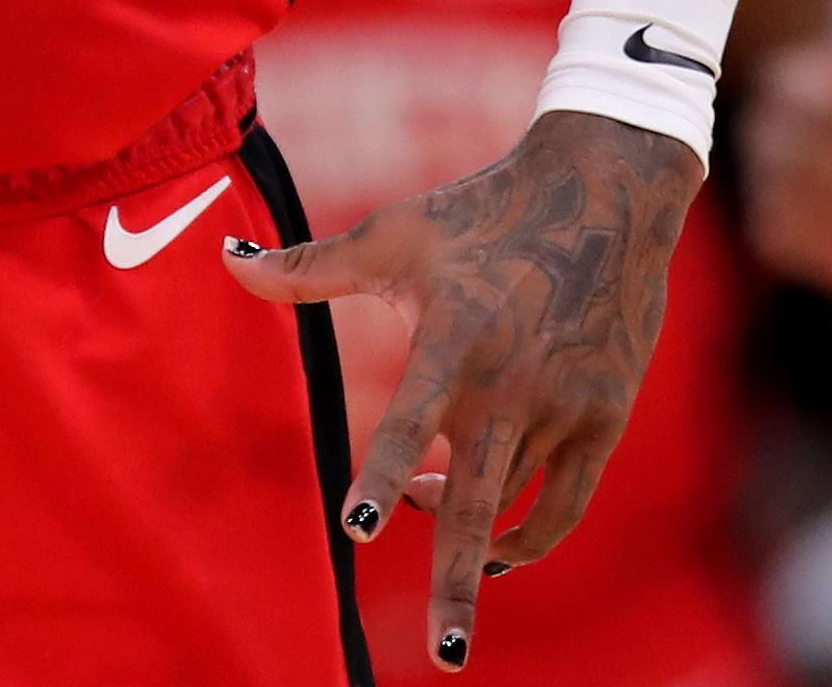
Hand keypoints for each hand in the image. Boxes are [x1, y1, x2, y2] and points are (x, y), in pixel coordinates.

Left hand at [226, 110, 701, 672]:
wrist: (607, 191)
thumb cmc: (482, 212)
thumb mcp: (393, 234)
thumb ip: (308, 267)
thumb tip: (225, 256)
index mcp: (453, 338)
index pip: (411, 421)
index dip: (384, 475)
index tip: (358, 527)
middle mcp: (511, 383)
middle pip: (477, 505)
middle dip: (456, 585)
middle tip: (444, 655)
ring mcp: (564, 407)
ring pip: (516, 512)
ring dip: (475, 549)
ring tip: (445, 562)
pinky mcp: (604, 418)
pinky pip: (564, 504)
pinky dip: (528, 535)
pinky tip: (492, 545)